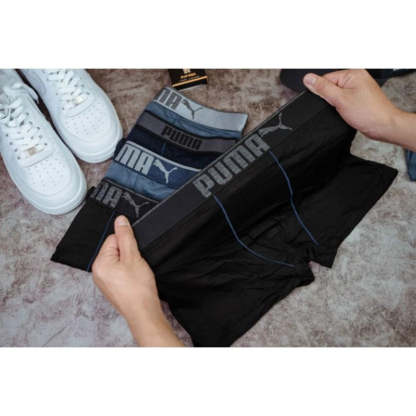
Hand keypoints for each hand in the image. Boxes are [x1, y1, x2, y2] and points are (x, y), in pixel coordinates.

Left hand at [92, 215, 182, 346]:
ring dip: (130, 263)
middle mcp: (98, 272)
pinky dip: (129, 273)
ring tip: (137, 274)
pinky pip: (120, 272)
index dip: (127, 243)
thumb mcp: (133, 256)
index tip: (135, 253)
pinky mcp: (113, 288)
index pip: (113, 239)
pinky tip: (136, 280)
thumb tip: (120, 220)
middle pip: (115, 249)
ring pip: (119, 261)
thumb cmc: (138, 288)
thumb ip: (126, 236)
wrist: (143, 312)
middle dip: (129, 254)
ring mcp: (105, 281)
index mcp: (99, 263)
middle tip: (137, 265)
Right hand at [303, 69, 401, 140]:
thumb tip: (308, 78)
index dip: (322, 91)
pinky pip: (345, 100)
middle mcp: (357, 78)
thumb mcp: (340, 99)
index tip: (327, 101)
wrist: (384, 126)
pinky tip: (349, 112)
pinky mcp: (360, 98)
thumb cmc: (368, 113)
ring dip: (337, 104)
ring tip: (347, 109)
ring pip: (338, 94)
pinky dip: (343, 106)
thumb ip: (322, 88)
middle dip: (331, 98)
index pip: (326, 78)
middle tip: (339, 106)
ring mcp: (359, 88)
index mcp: (353, 73)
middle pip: (332, 86)